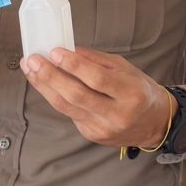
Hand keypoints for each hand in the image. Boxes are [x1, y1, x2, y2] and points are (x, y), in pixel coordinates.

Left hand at [20, 46, 174, 149]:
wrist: (154, 124)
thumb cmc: (139, 90)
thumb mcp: (125, 68)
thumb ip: (96, 60)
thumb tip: (67, 50)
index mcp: (131, 93)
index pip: (97, 79)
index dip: (74, 65)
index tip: (55, 52)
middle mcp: (117, 114)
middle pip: (77, 95)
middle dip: (50, 76)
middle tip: (33, 60)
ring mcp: (103, 128)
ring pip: (67, 107)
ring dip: (45, 86)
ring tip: (31, 70)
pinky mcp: (92, 135)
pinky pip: (69, 113)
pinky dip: (55, 97)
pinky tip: (45, 84)